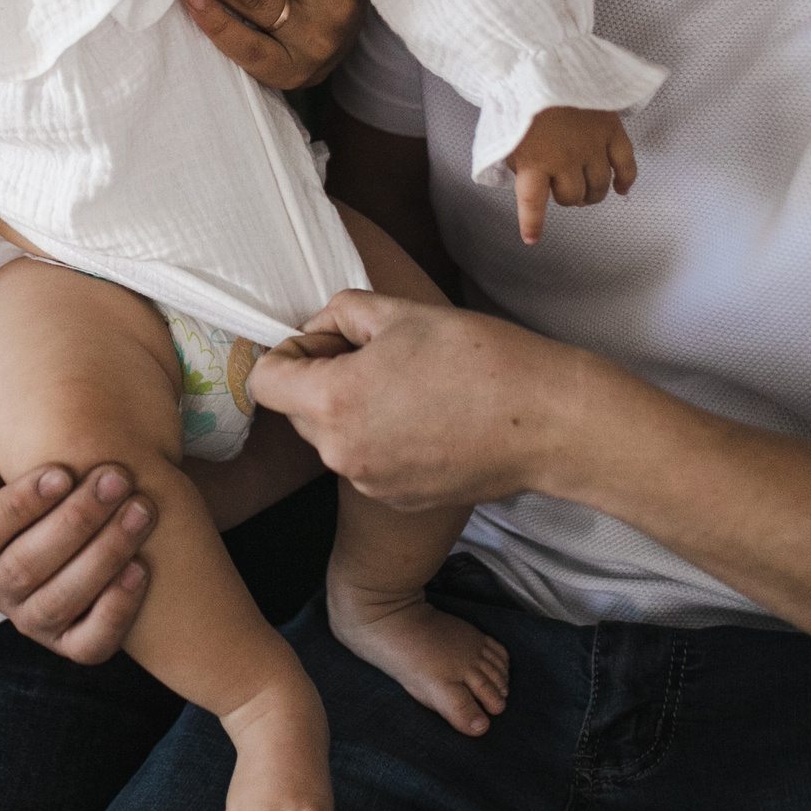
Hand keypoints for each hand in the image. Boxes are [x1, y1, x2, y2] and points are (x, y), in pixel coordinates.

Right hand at [0, 463, 158, 663]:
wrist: (81, 492)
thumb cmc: (32, 467)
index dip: (21, 504)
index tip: (63, 470)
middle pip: (26, 566)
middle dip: (77, 521)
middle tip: (117, 479)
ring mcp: (34, 622)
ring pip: (60, 602)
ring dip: (104, 556)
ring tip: (141, 511)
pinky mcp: (73, 643)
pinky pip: (90, 643)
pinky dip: (116, 610)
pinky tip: (141, 567)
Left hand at [249, 291, 578, 510]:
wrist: (546, 422)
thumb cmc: (479, 358)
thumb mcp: (400, 312)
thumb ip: (340, 313)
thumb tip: (319, 331)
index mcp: (332, 401)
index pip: (264, 380)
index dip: (290, 351)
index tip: (329, 341)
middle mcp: (341, 452)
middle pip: (295, 411)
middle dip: (320, 379)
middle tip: (375, 355)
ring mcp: (369, 483)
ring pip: (332, 438)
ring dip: (350, 410)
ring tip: (408, 385)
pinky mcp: (397, 499)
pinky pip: (366, 462)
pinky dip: (380, 438)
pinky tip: (427, 418)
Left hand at [509, 106, 635, 242]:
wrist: (541, 58)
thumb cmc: (519, 94)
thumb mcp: (504, 133)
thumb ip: (516, 160)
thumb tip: (526, 178)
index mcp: (534, 162)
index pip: (533, 206)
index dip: (533, 225)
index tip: (532, 237)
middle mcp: (565, 160)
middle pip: (572, 196)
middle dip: (566, 197)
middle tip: (561, 190)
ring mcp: (591, 146)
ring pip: (598, 186)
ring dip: (591, 193)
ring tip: (585, 190)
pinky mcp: (611, 130)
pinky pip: (626, 165)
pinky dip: (625, 181)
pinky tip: (622, 189)